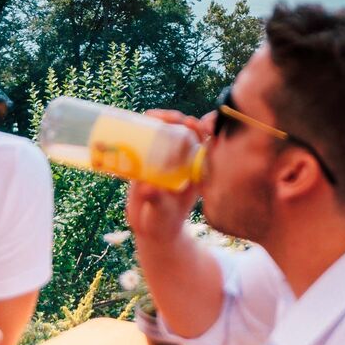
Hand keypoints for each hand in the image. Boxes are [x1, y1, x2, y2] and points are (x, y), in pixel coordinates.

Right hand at [122, 109, 210, 245]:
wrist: (151, 228)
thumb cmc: (163, 223)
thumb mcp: (162, 213)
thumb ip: (157, 200)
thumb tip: (149, 187)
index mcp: (196, 172)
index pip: (205, 144)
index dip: (202, 130)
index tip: (191, 124)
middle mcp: (185, 163)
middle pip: (187, 132)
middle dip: (178, 120)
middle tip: (163, 118)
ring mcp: (169, 160)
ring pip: (170, 132)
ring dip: (162, 119)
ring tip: (149, 116)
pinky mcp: (152, 160)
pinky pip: (152, 139)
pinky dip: (148, 128)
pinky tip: (139, 121)